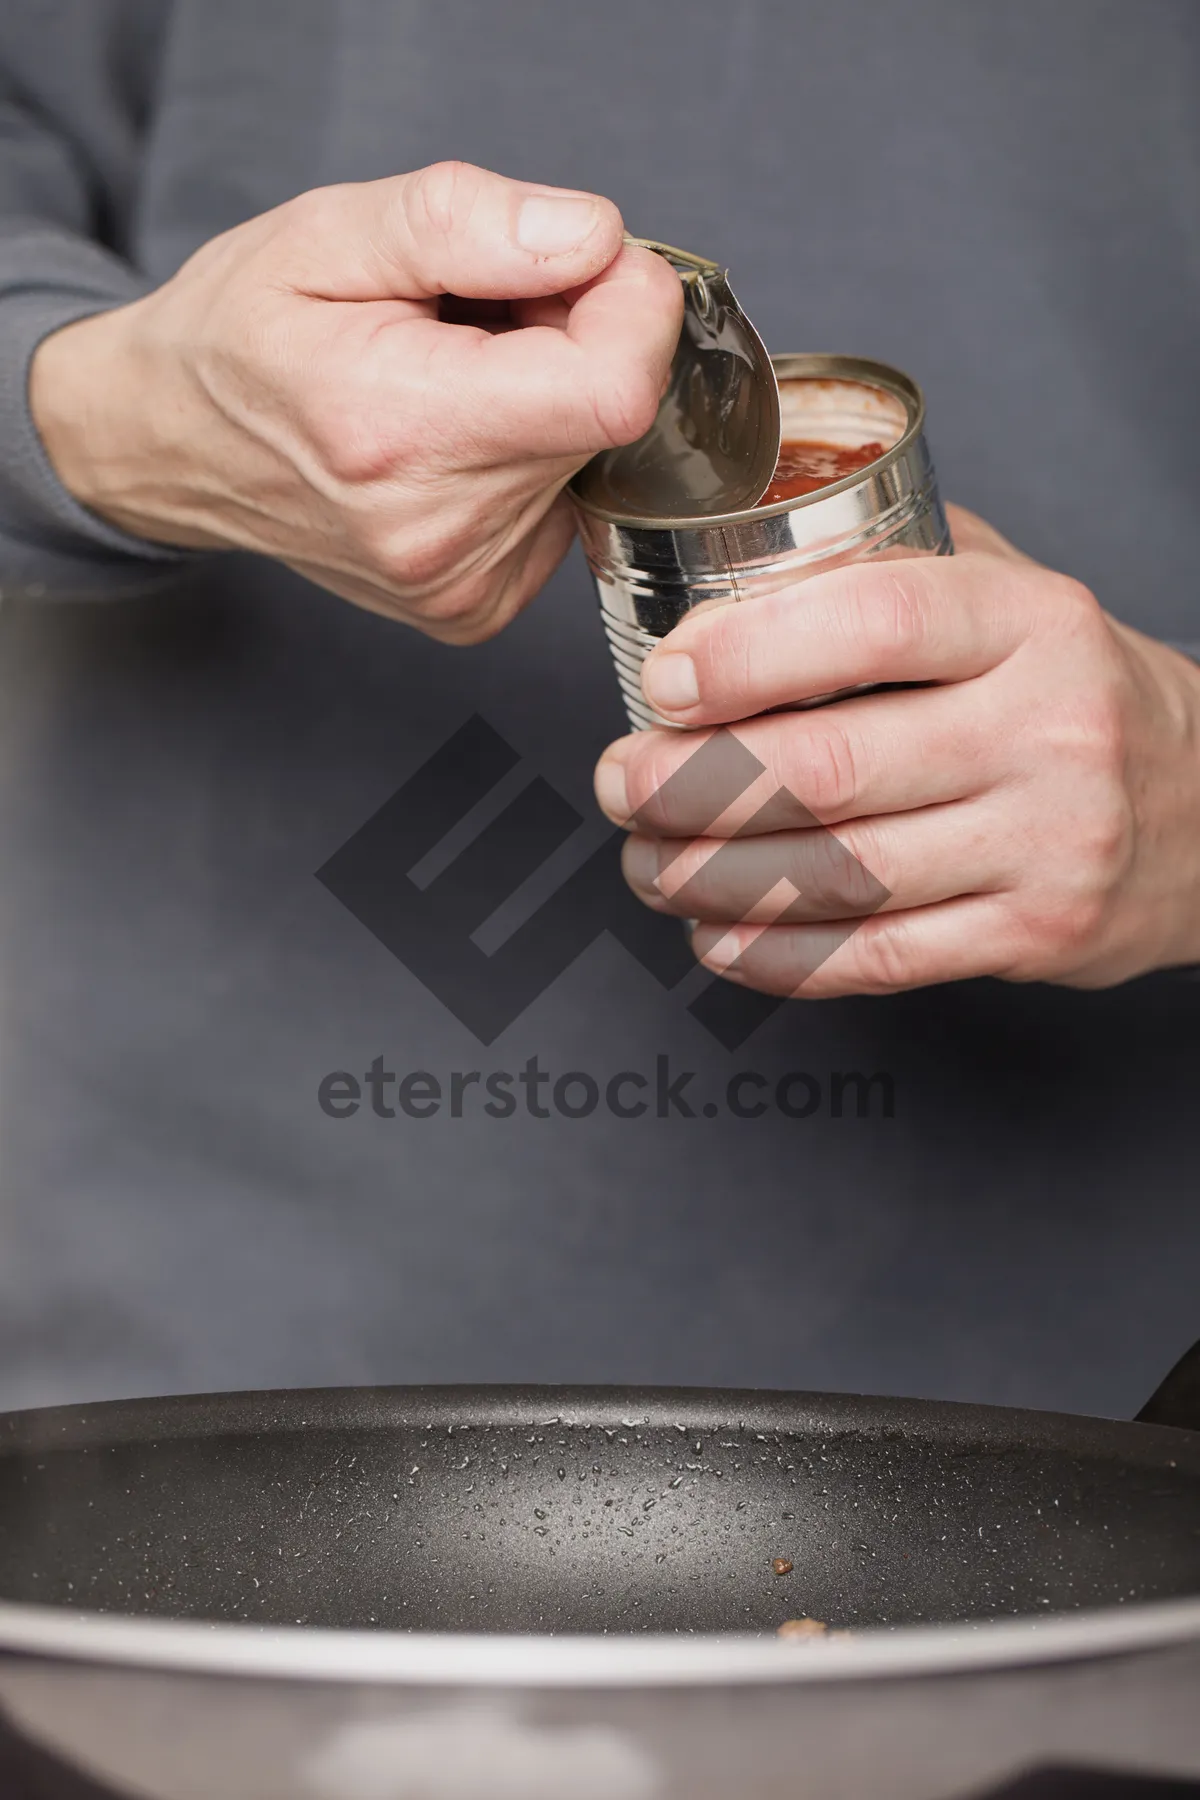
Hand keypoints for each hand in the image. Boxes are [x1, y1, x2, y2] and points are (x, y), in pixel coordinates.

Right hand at [30, 161, 681, 642]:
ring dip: (546, 398)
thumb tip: (593, 240)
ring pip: (586, 463)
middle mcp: (434, 531)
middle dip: (572, 338)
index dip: (631, 310)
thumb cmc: (241, 330)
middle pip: (603, 418)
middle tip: (477, 312)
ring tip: (449, 373)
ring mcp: (454, 585)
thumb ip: (467, 223)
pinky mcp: (470, 607)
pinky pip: (556, 512)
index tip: (585, 262)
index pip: (613, 390)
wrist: (172, 443)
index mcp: (401, 429)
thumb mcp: (330, 231)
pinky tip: (452, 435)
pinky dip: (527, 459)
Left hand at [594, 506, 1199, 994]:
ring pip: (838, 873)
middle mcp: (1047, 729)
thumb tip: (725, 555)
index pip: (871, 624)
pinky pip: (877, 956)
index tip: (661, 680)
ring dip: (711, 876)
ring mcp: (1047, 841)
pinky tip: (717, 936)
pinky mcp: (1035, 932)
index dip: (745, 655)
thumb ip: (892, 569)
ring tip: (648, 862)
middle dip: (690, 783)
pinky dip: (776, 955)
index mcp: (1030, 622)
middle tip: (621, 782)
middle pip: (828, 767)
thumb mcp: (1012, 598)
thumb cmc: (1070, 691)